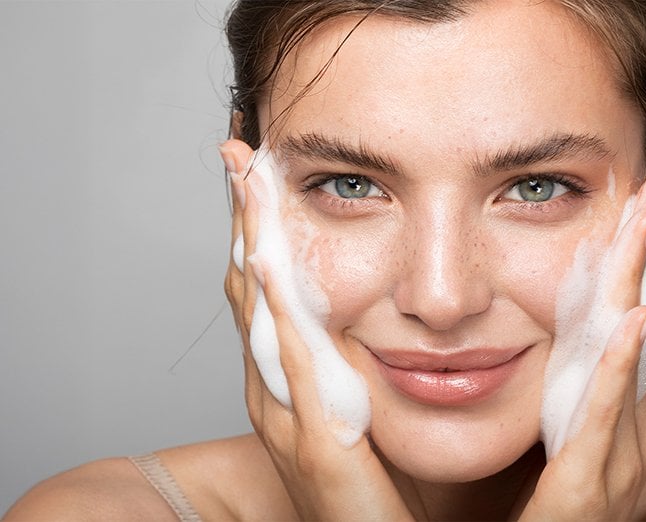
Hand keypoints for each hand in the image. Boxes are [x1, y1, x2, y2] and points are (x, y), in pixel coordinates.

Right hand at [221, 139, 420, 520]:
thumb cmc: (376, 485)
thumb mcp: (365, 408)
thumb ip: (362, 363)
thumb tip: (385, 316)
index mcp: (291, 378)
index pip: (269, 287)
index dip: (258, 226)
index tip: (259, 167)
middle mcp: (276, 388)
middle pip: (251, 286)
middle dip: (243, 217)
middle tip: (238, 150)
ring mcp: (287, 411)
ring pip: (261, 310)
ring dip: (250, 241)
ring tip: (245, 178)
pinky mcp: (313, 439)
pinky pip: (292, 361)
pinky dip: (277, 307)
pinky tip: (268, 260)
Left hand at [516, 169, 645, 519]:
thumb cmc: (549, 504)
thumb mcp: (558, 424)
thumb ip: (566, 374)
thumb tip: (552, 320)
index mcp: (614, 399)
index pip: (633, 307)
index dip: (642, 246)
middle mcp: (626, 418)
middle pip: (644, 312)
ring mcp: (614, 450)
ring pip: (630, 350)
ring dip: (643, 277)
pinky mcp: (587, 485)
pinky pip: (602, 417)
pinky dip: (620, 365)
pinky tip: (640, 317)